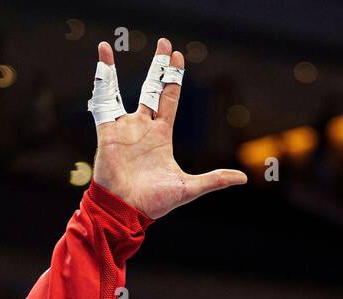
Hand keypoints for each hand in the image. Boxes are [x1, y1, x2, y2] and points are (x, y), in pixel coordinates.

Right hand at [90, 37, 246, 219]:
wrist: (126, 211)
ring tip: (107, 47)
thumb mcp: (189, 188)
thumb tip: (243, 178)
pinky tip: (99, 66)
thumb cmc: (155, 203)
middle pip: (151, 89)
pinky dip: (99, 85)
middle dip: (158, 67)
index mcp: (161, 136)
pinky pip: (102, 105)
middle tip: (164, 43)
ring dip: (112, 69)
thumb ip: (215, 180)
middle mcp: (142, 128)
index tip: (178, 57)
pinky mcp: (107, 134)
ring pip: (119, 92)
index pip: (170, 99)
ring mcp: (124, 129)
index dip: (174, 79)